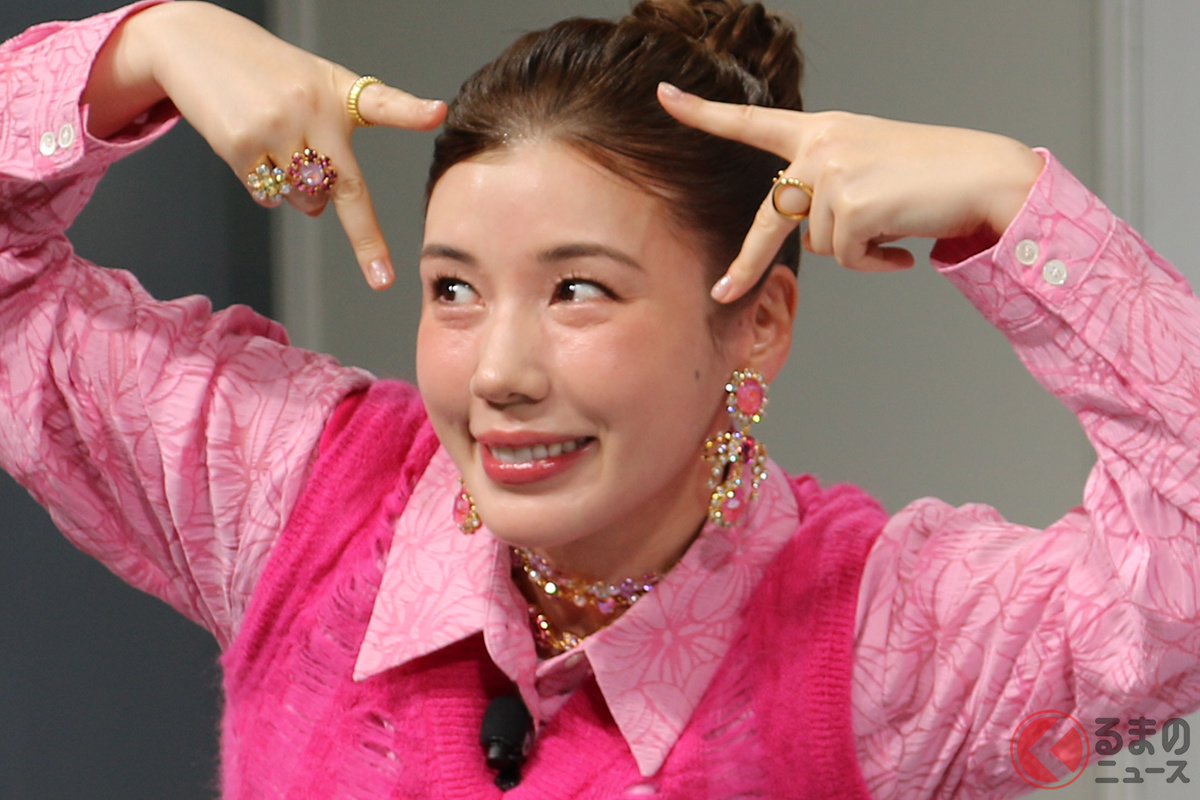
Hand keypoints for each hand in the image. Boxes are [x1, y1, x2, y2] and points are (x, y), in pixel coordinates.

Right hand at [83, 2, 445, 288]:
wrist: (195, 41)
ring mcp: (277, 125)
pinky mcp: (242, 141)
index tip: (437, 113)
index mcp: (339, 91)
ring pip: (304, 197)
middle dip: (367, 241)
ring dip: (299, 195)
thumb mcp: (316, 86)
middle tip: (382, 279)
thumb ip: (334, 145)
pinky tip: (252, 150)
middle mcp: (312, 107)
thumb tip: (318, 208)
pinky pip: (267, 194)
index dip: (411, 110)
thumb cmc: (269, 74)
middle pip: (346, 187)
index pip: (382, 101)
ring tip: (279, 151)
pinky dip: (265, 188)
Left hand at [656, 83, 1044, 302]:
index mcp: (822, 131)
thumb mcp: (868, 168)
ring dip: (857, 250)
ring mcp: (834, 173)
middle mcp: (820, 146)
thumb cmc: (932, 177)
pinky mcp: (852, 205)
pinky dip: (875, 262)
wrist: (986, 176)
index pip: (752, 122)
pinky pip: (847, 259)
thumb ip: (826, 189)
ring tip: (897, 224)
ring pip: (819, 246)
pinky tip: (904, 242)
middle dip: (747, 264)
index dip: (705, 113)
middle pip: (769, 219)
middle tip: (722, 292)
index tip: (665, 97)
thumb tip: (806, 240)